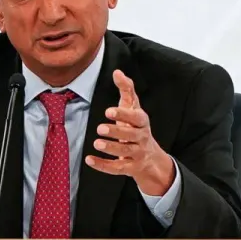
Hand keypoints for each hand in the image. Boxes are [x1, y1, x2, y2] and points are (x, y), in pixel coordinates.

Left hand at [85, 69, 174, 196]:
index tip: (108, 111)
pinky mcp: (130, 168)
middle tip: (100, 128)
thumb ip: (127, 89)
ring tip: (97, 143)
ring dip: (111, 148)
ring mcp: (137, 154)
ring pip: (125, 152)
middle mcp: (142, 138)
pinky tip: (89, 160)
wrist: (151, 158)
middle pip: (132, 135)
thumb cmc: (136, 126)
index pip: (137, 117)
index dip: (124, 115)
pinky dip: (103, 165)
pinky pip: (117, 168)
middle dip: (117, 132)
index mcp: (142, 122)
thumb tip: (117, 71)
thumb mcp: (134, 108)